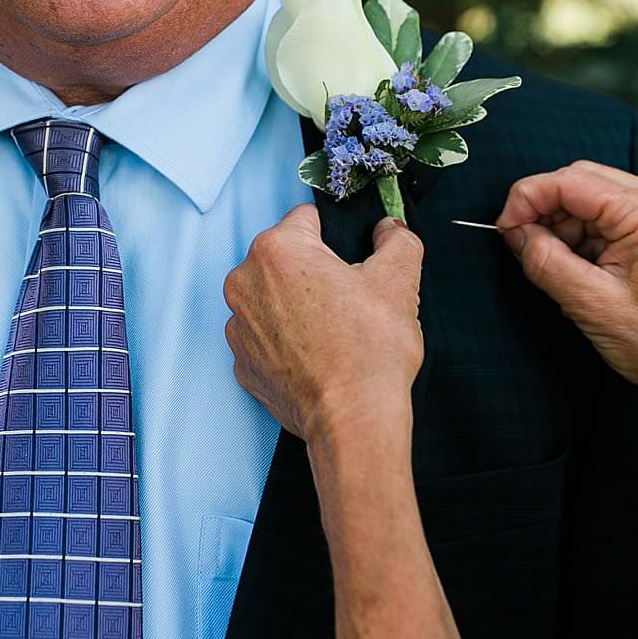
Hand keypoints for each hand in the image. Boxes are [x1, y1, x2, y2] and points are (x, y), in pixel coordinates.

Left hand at [224, 204, 424, 441]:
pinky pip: (266, 338)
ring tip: (334, 333)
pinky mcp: (242, 364)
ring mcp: (238, 327)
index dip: (336, 236)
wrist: (353, 419)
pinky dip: (287, 342)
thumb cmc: (370, 350)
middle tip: (349, 300)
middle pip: (285, 260)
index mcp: (277, 250)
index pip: (306, 219)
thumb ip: (397, 240)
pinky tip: (317, 357)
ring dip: (297, 307)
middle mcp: (244, 283)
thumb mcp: (399, 280)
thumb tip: (390, 229)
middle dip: (315, 272)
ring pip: (273, 300)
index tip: (352, 258)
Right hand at [497, 160, 637, 401]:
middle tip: (524, 246)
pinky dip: (587, 232)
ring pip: (594, 194)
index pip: (569, 181)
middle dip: (545, 210)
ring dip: (565, 223)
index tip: (504, 228)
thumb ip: (544, 260)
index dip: (526, 199)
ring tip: (559, 266)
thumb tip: (515, 233)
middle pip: (581, 179)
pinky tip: (582, 265)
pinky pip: (612, 211)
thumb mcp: (589, 304)